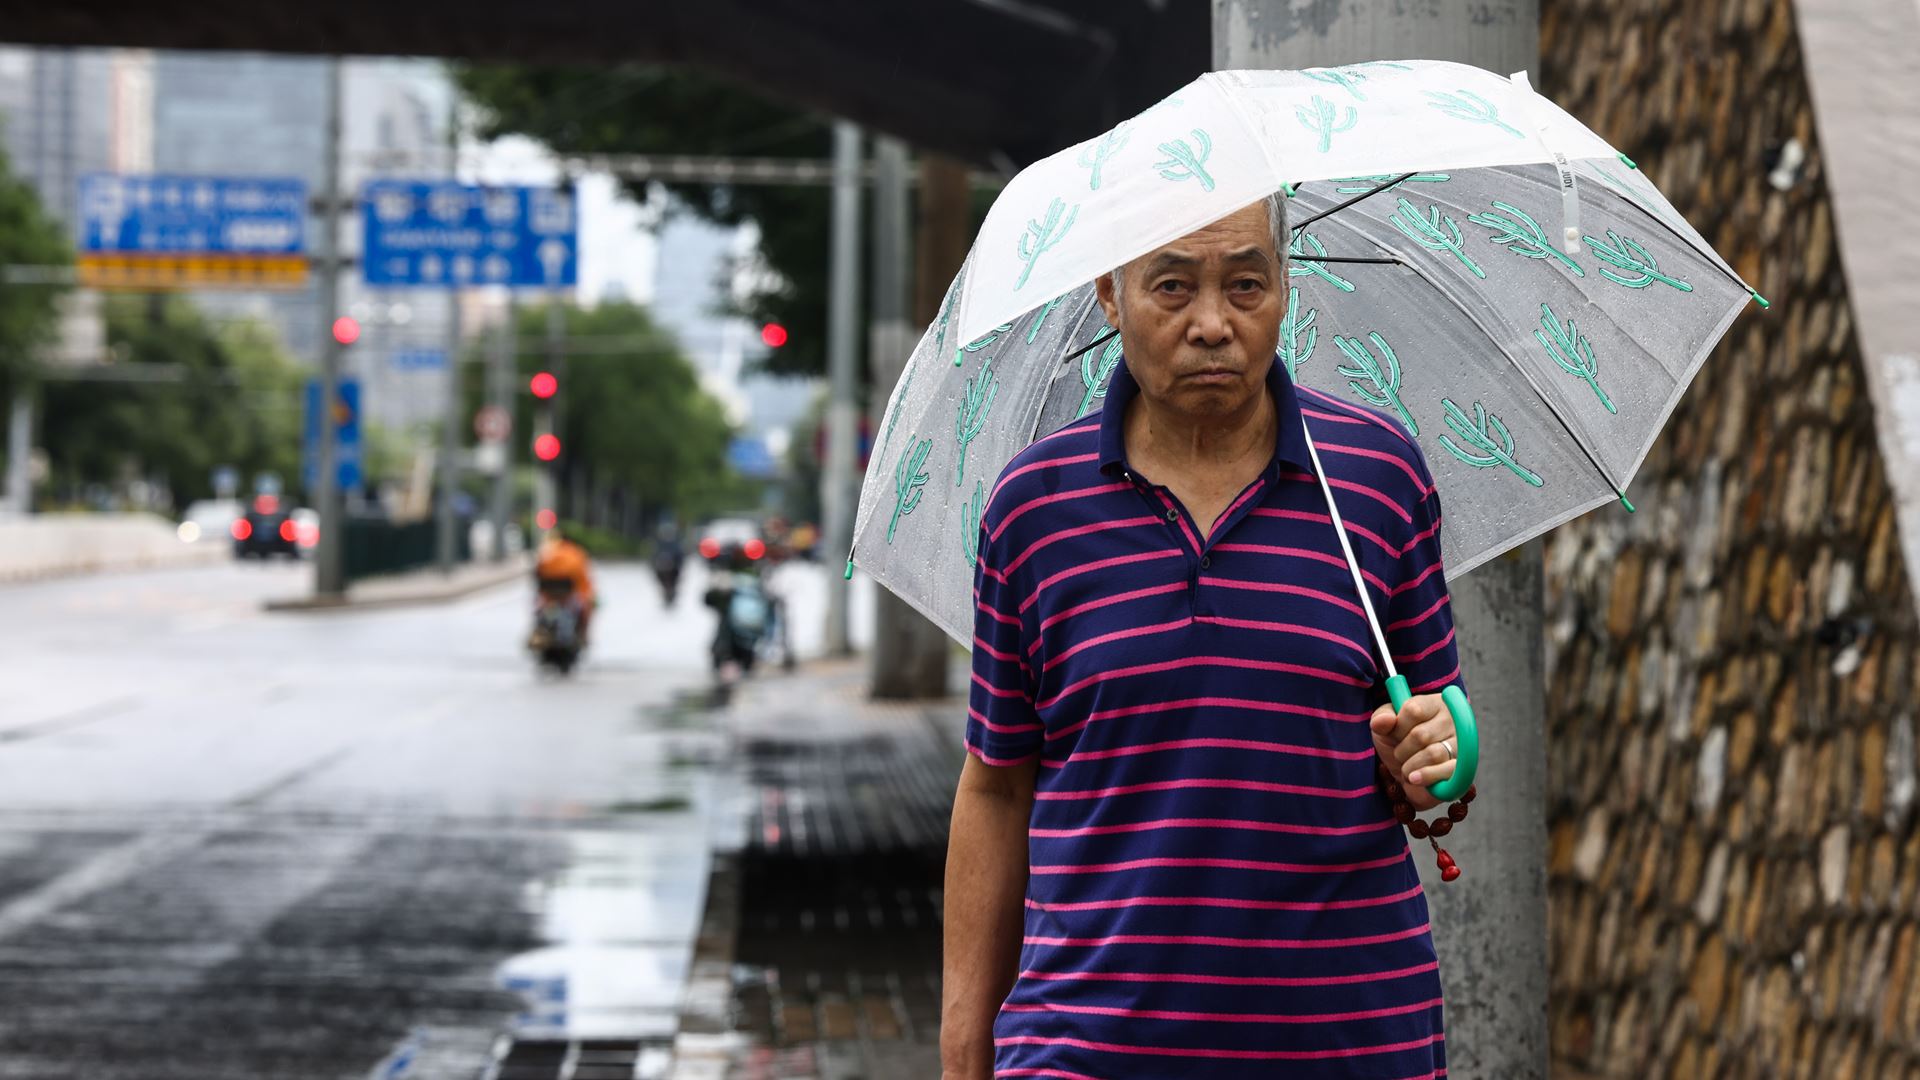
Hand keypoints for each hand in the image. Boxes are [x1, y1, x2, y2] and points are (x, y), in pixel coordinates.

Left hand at [1368, 693, 1457, 811]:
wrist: (1406, 775)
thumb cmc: (1398, 744)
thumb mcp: (1384, 727)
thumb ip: (1381, 719)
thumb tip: (1384, 721)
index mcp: (1435, 704)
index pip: (1413, 709)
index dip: (1397, 726)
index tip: (1395, 734)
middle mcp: (1453, 721)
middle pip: (1420, 735)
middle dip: (1402, 749)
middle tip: (1401, 753)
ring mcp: (1461, 744)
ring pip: (1433, 754)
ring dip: (1411, 765)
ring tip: (1408, 767)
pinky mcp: (1463, 768)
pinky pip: (1448, 771)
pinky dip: (1427, 776)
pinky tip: (1415, 778)